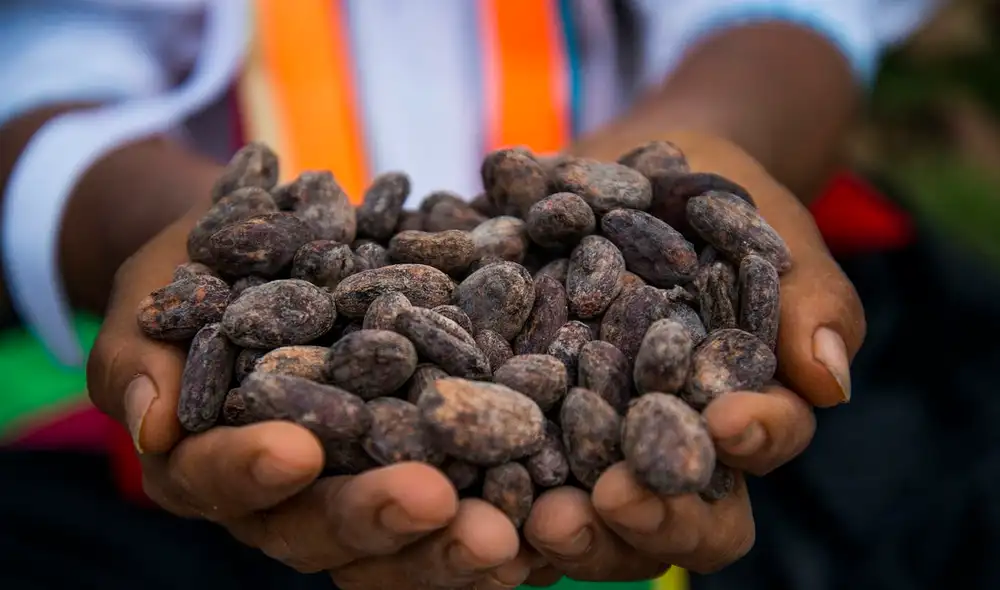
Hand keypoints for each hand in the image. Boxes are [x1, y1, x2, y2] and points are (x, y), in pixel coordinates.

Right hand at [86, 208, 531, 588]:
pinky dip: (502, 511)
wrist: (270, 240)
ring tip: (507, 537)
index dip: (251, 469)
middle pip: (321, 528)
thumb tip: (151, 421)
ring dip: (451, 543)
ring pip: (398, 541)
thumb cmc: (199, 262)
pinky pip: (462, 502)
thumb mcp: (158, 287)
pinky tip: (548, 514)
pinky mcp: (423, 464)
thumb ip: (142, 350)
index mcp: (208, 457)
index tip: (292, 448)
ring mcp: (355, 485)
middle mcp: (284, 492)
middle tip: (432, 503)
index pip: (220, 476)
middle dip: (374, 518)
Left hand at [521, 133, 865, 580]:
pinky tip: (456, 474)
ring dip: (569, 530)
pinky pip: (502, 472)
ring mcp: (586, 441)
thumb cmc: (709, 191)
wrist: (616, 167)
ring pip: (589, 521)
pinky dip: (486, 485)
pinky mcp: (516, 422)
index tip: (728, 421)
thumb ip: (805, 294)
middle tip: (612, 500)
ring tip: (536, 519)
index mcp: (735, 405)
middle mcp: (660, 441)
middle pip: (674, 515)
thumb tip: (829, 380)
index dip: (753, 440)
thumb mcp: (762, 221)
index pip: (761, 443)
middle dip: (652, 518)